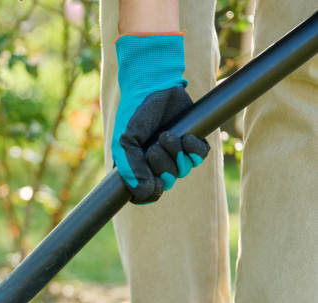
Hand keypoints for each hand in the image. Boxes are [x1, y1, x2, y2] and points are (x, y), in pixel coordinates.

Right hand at [112, 33, 209, 203]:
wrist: (153, 85)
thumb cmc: (134, 112)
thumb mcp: (126, 141)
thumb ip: (131, 167)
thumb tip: (142, 191)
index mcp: (137, 166)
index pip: (146, 193)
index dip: (150, 193)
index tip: (152, 183)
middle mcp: (156, 162)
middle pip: (167, 183)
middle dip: (162, 167)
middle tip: (154, 147)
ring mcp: (175, 153)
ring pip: (183, 170)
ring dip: (176, 154)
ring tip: (167, 135)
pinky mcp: (192, 140)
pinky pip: (200, 156)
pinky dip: (193, 148)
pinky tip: (185, 136)